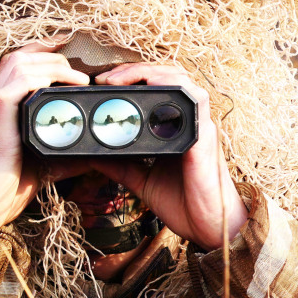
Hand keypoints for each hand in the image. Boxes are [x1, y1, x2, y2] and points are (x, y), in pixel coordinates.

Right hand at [0, 42, 87, 239]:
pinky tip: (58, 89)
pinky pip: (10, 92)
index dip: (40, 51)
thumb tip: (91, 155)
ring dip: (50, 65)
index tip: (67, 51)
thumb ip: (62, 157)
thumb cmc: (0, 194)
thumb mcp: (40, 168)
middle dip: (52, 56)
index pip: (15, 66)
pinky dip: (36, 82)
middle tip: (78, 72)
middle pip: (16, 58)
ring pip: (16, 66)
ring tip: (76, 79)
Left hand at [84, 63, 247, 249]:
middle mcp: (187, 121)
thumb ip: (120, 164)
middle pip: (165, 77)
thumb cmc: (183, 203)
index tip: (102, 84)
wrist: (206, 227)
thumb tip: (90, 155)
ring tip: (120, 78)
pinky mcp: (204, 135)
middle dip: (133, 70)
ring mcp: (198, 125)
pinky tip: (153, 83)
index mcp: (174, 127)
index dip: (131, 79)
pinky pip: (196, 99)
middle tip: (105, 79)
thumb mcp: (141, 179)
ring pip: (180, 79)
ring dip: (149, 72)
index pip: (155, 88)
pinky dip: (174, 86)